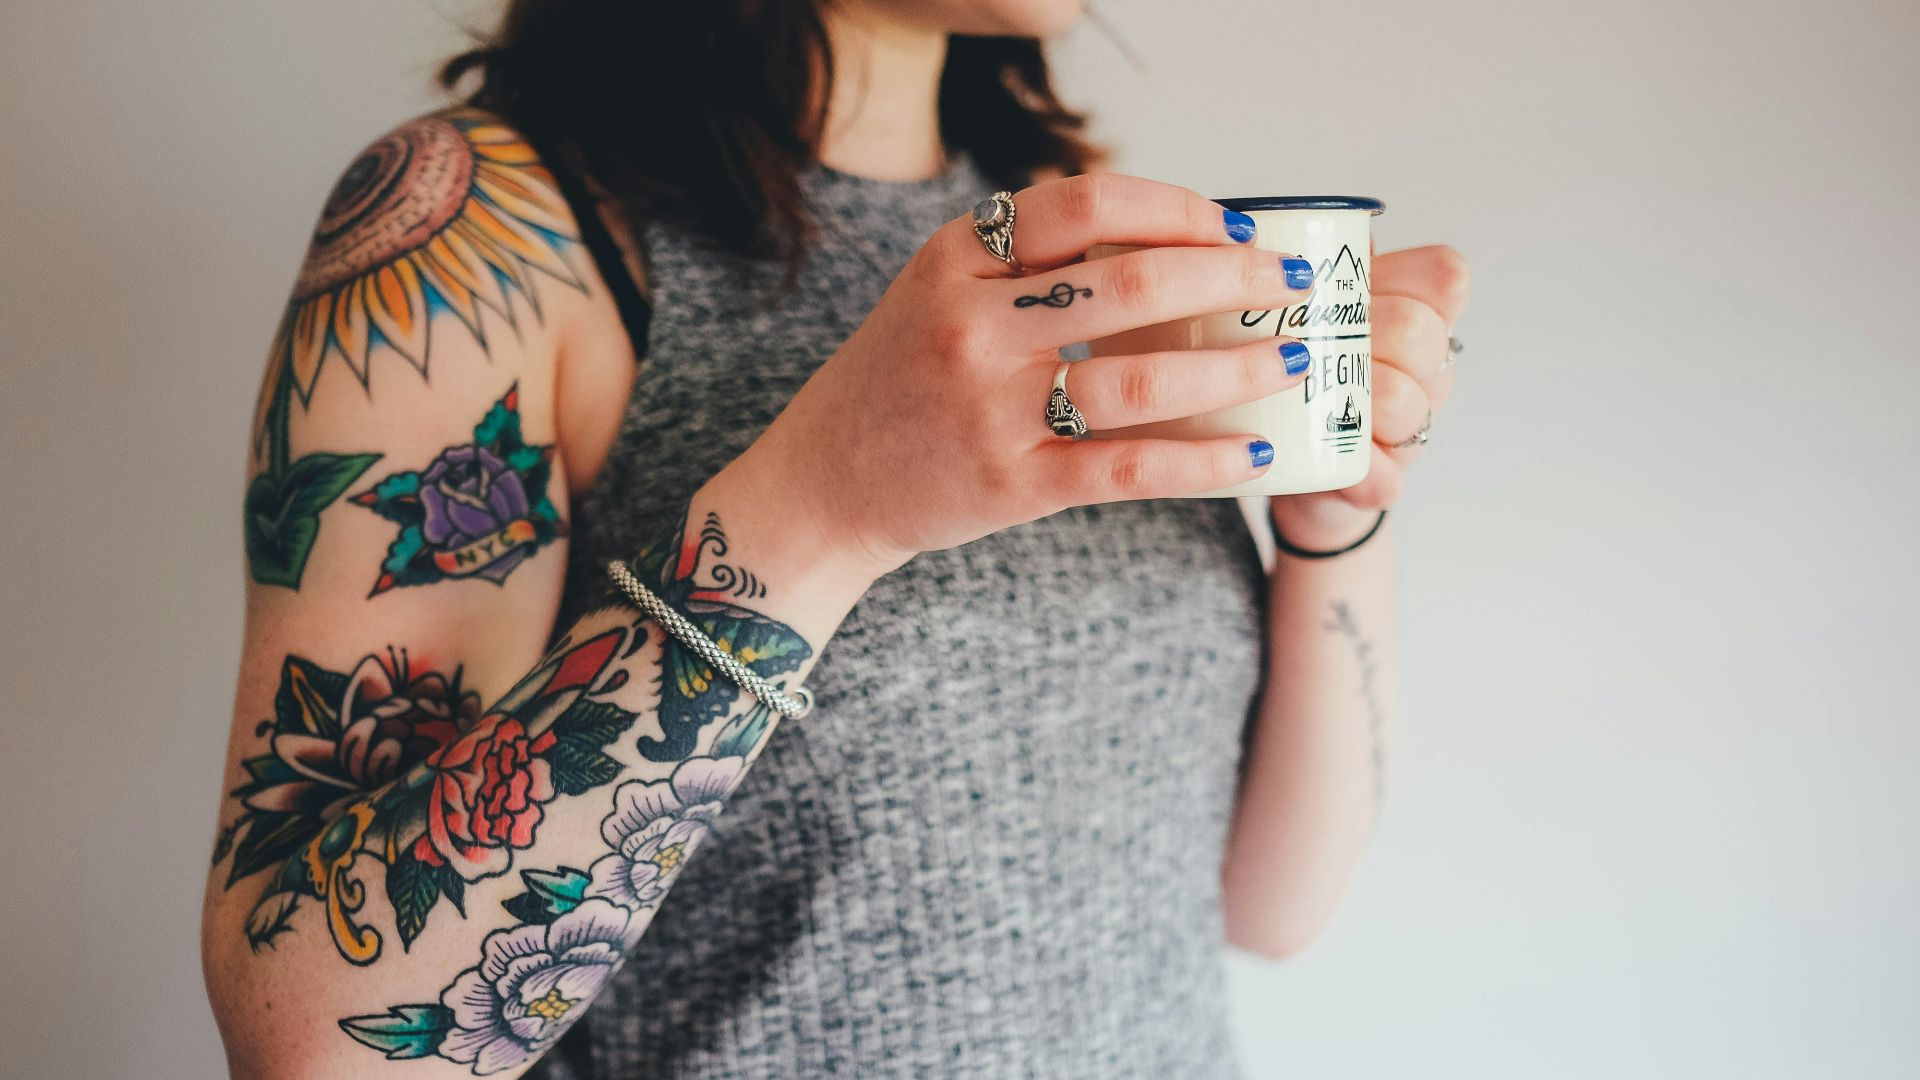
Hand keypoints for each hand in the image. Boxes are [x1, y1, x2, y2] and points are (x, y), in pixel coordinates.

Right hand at [717, 174, 1317, 591]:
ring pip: (1145, 377)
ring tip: (1295, 357)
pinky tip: (1252, 453)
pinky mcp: (1012, 484)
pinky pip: (1130, 467)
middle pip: (1132, 282)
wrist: (824, 484)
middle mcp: (971, 326)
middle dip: (1232, 279)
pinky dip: (1203, 462)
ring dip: (1238, 366)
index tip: (1237, 228)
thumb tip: (1164, 238)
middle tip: (1290, 286)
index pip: (1086, 204)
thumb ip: (1025, 262)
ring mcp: (992, 408)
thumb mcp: (936, 292)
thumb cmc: (897, 382)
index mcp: (955, 261)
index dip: (1177, 208)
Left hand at [1270, 245, 1471, 548]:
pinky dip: (1358, 467)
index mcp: (1416, 315)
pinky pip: (1386, 474)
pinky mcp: (1384, 482)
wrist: (1287, 462)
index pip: (1444, 276)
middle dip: (1360, 334)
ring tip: (1308, 396)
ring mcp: (1411, 429)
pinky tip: (1334, 462)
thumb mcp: (1307, 308)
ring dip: (1355, 398)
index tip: (1349, 289)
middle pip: (1417, 331)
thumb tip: (1291, 224)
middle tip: (1308, 343)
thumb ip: (1311, 265)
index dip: (1402, 278)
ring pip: (1404, 401)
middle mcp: (1427, 370)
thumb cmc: (1301, 368)